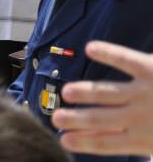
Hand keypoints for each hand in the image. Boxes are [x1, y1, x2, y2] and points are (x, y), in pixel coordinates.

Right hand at [52, 41, 152, 156]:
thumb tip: (145, 155)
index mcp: (147, 142)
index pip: (107, 143)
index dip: (84, 142)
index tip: (64, 139)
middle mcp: (140, 118)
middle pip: (99, 120)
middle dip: (75, 119)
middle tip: (55, 117)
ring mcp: (145, 93)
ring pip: (105, 93)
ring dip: (83, 93)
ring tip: (66, 93)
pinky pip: (127, 60)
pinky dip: (109, 53)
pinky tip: (91, 49)